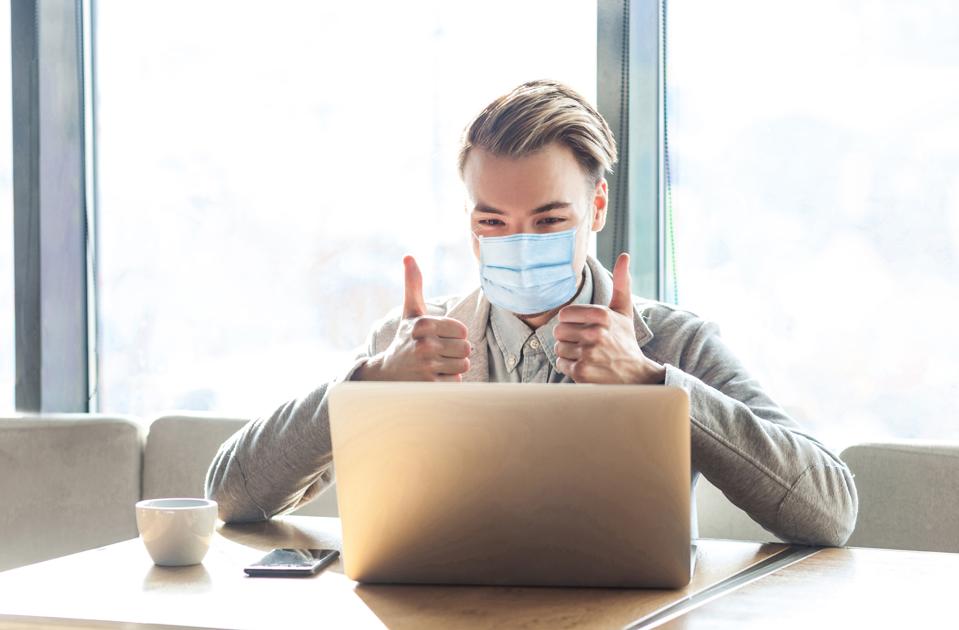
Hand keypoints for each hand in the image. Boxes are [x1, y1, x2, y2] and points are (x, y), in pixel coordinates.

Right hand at [354, 256, 470, 381]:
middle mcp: (424, 345)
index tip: (439, 337)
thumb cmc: (404, 339)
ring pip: (463, 365)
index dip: (454, 335)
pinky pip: (457, 382)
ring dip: (453, 367)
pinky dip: (448, 381)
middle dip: (455, 352)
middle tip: (437, 353)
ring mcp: (426, 367)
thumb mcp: (410, 312)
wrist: (386, 373)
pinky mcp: (430, 386)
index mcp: (423, 324)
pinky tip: (432, 377)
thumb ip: (413, 285)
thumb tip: (408, 257)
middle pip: (466, 348)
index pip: (463, 330)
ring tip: (435, 365)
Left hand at [554, 253, 665, 383]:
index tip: (584, 328)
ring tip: (587, 355)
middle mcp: (596, 333)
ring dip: (569, 353)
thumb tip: (625, 256)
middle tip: (586, 343)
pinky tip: (585, 366)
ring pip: (558, 348)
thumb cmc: (624, 340)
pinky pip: (560, 364)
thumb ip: (621, 283)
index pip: (564, 314)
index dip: (571, 322)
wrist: (635, 375)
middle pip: (558, 331)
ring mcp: (589, 353)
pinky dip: (569, 367)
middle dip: (569, 338)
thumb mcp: (623, 311)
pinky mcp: (582, 371)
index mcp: (602, 315)